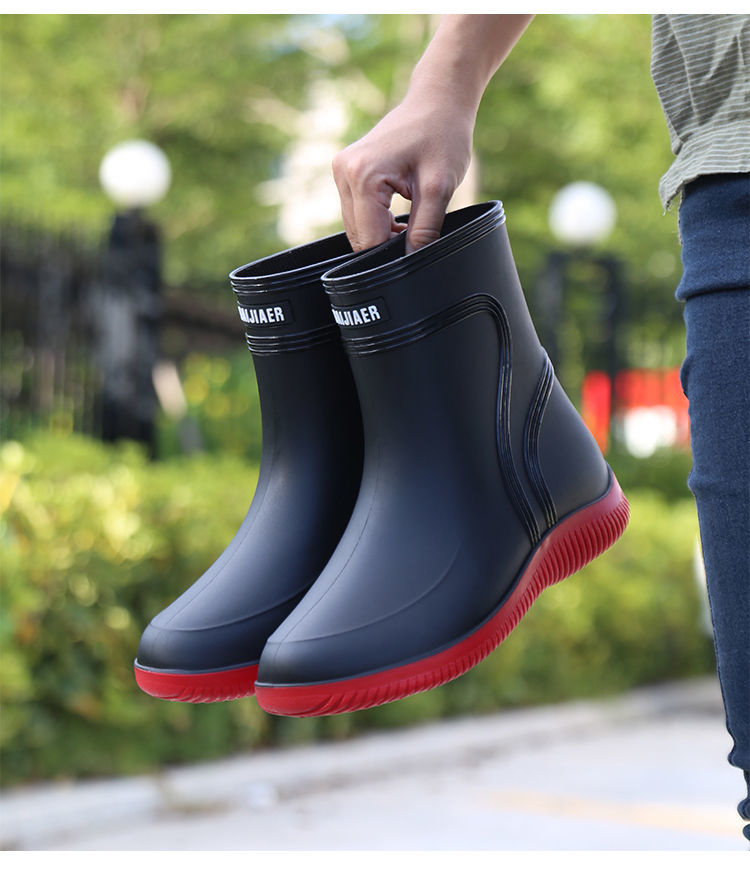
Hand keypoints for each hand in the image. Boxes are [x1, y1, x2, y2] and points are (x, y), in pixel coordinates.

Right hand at [332, 95, 474, 253]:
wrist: (438, 100)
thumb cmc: (442, 135)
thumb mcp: (439, 189)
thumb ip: (424, 230)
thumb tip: (415, 262)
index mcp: (362, 176)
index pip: (368, 240)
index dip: (392, 253)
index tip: (417, 247)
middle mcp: (344, 172)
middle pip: (358, 236)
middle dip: (386, 243)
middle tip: (418, 231)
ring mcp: (341, 170)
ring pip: (356, 226)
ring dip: (382, 231)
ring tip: (412, 216)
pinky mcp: (346, 171)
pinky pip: (356, 211)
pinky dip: (377, 219)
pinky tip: (399, 211)